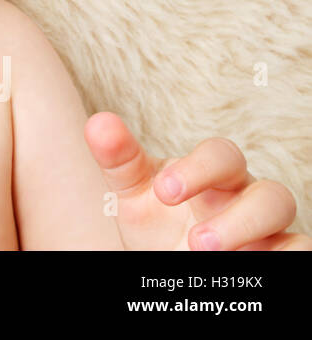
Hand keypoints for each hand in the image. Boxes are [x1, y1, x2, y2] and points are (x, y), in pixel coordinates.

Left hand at [84, 111, 309, 249]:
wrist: (169, 258)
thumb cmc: (159, 219)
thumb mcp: (134, 192)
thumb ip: (120, 159)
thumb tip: (98, 122)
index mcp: (214, 175)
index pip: (222, 155)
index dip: (198, 169)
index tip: (164, 193)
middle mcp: (248, 199)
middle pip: (270, 193)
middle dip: (236, 218)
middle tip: (194, 241)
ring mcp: (269, 232)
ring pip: (288, 226)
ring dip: (253, 239)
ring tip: (208, 256)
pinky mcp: (280, 258)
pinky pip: (301, 252)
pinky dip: (284, 257)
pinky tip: (244, 269)